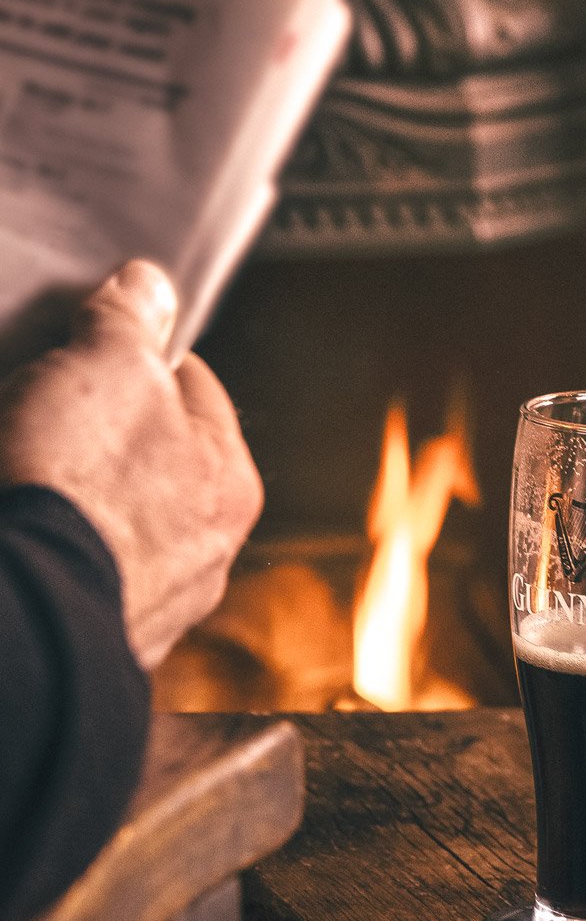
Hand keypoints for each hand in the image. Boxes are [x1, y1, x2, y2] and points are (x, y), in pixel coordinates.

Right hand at [0, 260, 262, 667]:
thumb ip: (131, 323)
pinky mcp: (91, 634)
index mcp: (229, 483)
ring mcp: (149, 606)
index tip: (103, 340)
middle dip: (101, 426)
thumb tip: (149, 286)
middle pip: (152, 459)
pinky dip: (50, 538)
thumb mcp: (106, 368)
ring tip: (23, 458)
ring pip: (112, 520)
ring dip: (73, 490)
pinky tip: (21, 515)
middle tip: (49, 399)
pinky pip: (73, 565)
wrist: (17, 613)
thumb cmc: (77, 488)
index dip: (142, 355)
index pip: (196, 390)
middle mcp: (204, 554)